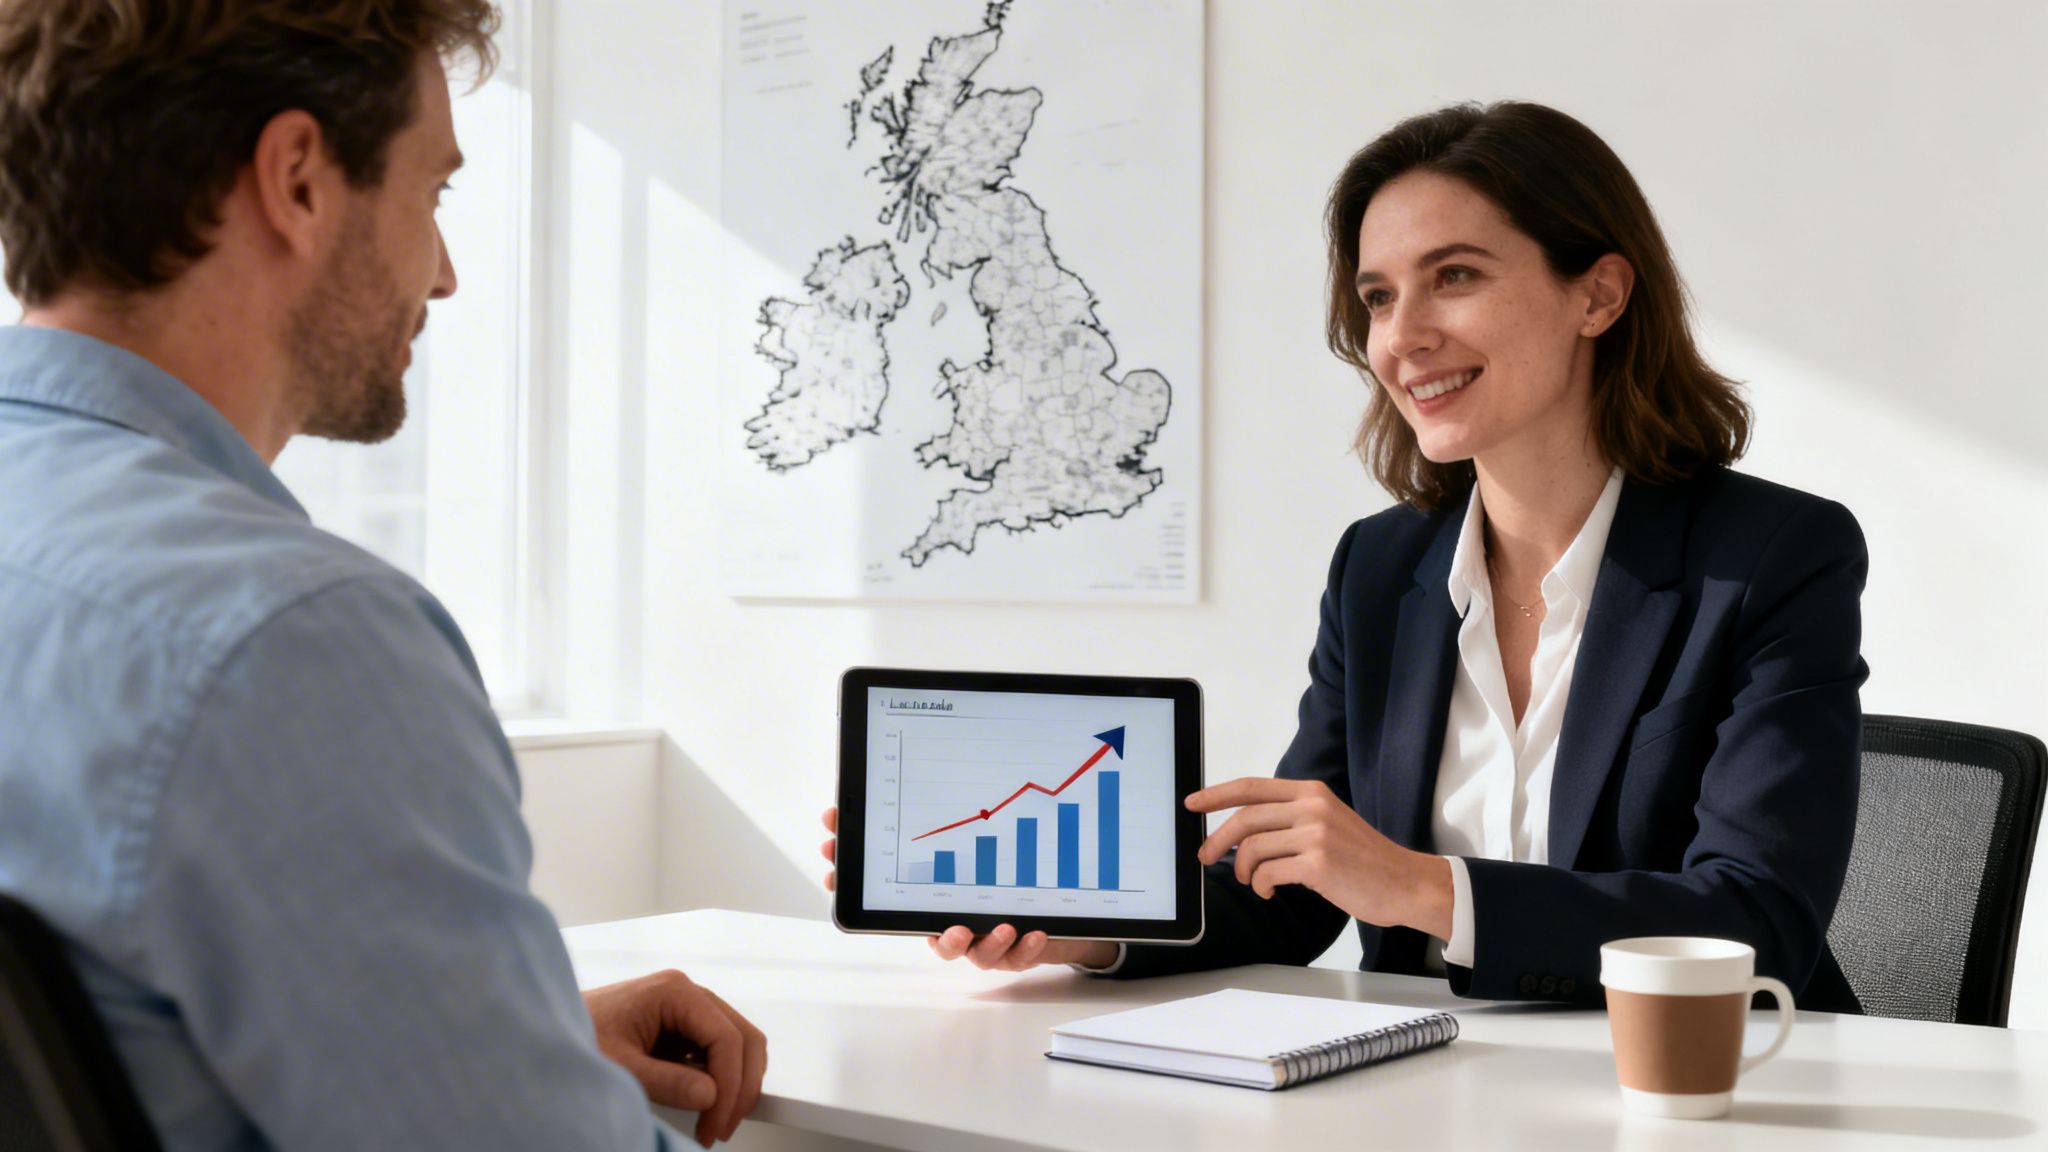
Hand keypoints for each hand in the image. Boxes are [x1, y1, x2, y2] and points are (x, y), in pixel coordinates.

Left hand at [584, 970, 766, 1148]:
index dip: (729, 1086)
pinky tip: (704, 1104)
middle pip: (743, 1038)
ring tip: (714, 1121)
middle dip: (740, 1087)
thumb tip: (710, 1096)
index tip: (715, 1123)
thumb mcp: (619, 1066)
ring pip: (739, 1045)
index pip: (726, 1038)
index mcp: (674, 991)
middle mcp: (687, 994)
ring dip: (735, 1084)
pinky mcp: (682, 1027)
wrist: (547, 1031)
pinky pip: (719, 1052)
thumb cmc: (575, 1036)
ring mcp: (687, 1009)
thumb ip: (666, 1082)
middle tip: (721, 1127)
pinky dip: (721, 1080)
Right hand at [821, 809, 1117, 970]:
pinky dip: (1025, 948)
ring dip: (990, 944)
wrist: (1054, 898)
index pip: (892, 894)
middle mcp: (961, 920)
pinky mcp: (1019, 947)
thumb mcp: (973, 822)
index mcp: (937, 894)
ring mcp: (989, 936)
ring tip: (1004, 927)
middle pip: (941, 939)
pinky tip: (1034, 929)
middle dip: (945, 938)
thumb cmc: (1005, 858)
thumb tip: (900, 770)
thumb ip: (936, 805)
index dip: (864, 889)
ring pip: (981, 954)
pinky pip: (1019, 955)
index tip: (850, 878)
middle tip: (952, 930)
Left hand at [1187, 777, 1451, 939]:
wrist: (1404, 882)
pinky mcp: (1318, 864)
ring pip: (1252, 848)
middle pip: (1244, 818)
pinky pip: (1268, 873)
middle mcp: (1312, 807)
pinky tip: (1270, 891)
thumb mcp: (1329, 822)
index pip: (1252, 787)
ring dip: (1243, 869)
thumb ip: (1292, 818)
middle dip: (1217, 839)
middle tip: (1205, 857)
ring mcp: (1315, 834)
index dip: (1216, 794)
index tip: (1192, 803)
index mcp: (1311, 792)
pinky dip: (1261, 885)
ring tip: (1253, 881)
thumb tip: (1243, 829)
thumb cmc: (1365, 859)